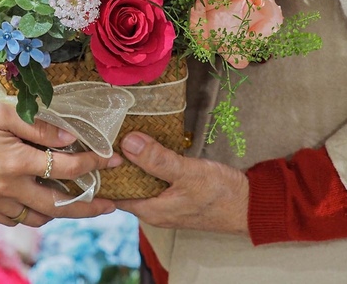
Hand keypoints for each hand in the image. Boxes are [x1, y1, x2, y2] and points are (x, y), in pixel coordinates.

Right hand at [0, 96, 121, 226]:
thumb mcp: (2, 110)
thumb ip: (39, 126)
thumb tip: (70, 138)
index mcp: (15, 163)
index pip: (66, 168)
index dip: (93, 163)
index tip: (112, 160)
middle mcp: (7, 189)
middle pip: (59, 205)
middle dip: (89, 205)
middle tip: (111, 205)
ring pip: (36, 217)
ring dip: (60, 213)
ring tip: (78, 206)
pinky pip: (13, 220)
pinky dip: (31, 216)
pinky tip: (39, 206)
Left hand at [115, 132, 249, 234]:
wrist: (251, 205)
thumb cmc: (221, 194)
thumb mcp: (188, 173)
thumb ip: (157, 159)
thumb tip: (128, 142)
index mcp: (151, 210)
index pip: (113, 193)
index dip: (102, 172)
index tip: (95, 148)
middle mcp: (155, 210)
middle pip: (124, 186)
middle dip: (116, 164)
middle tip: (106, 136)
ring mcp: (166, 203)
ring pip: (140, 181)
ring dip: (133, 162)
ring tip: (121, 136)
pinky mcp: (176, 195)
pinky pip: (154, 179)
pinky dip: (149, 164)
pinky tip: (147, 147)